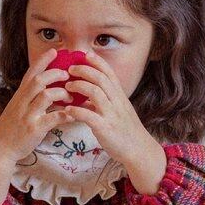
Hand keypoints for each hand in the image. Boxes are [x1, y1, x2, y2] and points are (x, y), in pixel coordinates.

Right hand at [0, 47, 74, 164]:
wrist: (0, 148)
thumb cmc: (10, 128)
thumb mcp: (16, 108)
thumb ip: (28, 97)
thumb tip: (44, 88)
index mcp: (19, 96)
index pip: (30, 73)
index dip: (43, 61)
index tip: (54, 51)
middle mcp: (22, 102)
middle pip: (39, 80)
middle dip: (55, 74)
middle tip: (67, 75)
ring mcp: (28, 115)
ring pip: (46, 96)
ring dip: (62, 93)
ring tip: (70, 97)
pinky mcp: (34, 129)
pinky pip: (53, 118)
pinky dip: (65, 115)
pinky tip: (73, 115)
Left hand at [62, 50, 164, 173]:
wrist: (137, 149)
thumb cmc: (125, 131)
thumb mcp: (117, 112)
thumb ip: (103, 103)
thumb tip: (86, 98)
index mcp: (119, 96)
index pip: (109, 73)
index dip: (97, 62)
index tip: (85, 54)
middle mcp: (116, 102)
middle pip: (100, 78)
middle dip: (84, 70)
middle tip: (69, 69)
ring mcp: (111, 114)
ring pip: (95, 92)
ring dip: (78, 86)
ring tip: (66, 87)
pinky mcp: (105, 128)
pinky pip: (89, 116)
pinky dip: (77, 111)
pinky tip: (67, 109)